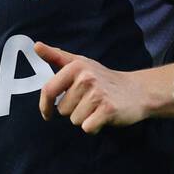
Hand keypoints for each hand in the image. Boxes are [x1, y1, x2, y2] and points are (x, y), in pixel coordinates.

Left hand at [34, 41, 148, 133]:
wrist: (137, 91)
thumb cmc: (103, 78)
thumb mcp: (80, 63)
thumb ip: (56, 56)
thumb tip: (36, 45)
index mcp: (76, 66)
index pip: (48, 90)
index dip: (44, 106)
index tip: (47, 114)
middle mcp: (86, 78)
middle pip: (62, 109)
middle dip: (73, 110)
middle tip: (89, 101)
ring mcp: (98, 94)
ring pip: (74, 120)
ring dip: (84, 118)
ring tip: (97, 107)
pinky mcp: (108, 110)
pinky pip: (87, 128)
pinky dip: (94, 127)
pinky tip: (103, 117)